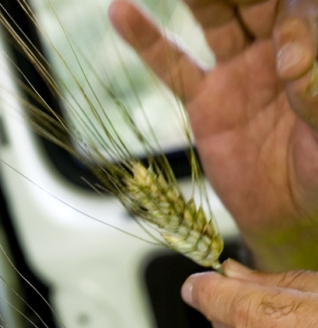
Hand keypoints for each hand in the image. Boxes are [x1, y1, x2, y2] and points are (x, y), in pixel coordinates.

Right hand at [109, 0, 317, 269]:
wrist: (287, 213)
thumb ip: (312, 95)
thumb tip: (288, 60)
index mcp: (309, 50)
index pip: (295, 7)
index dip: (289, 17)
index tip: (284, 58)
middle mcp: (272, 50)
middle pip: (250, 0)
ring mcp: (235, 72)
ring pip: (214, 19)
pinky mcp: (204, 101)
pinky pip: (173, 67)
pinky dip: (147, 41)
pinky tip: (121, 12)